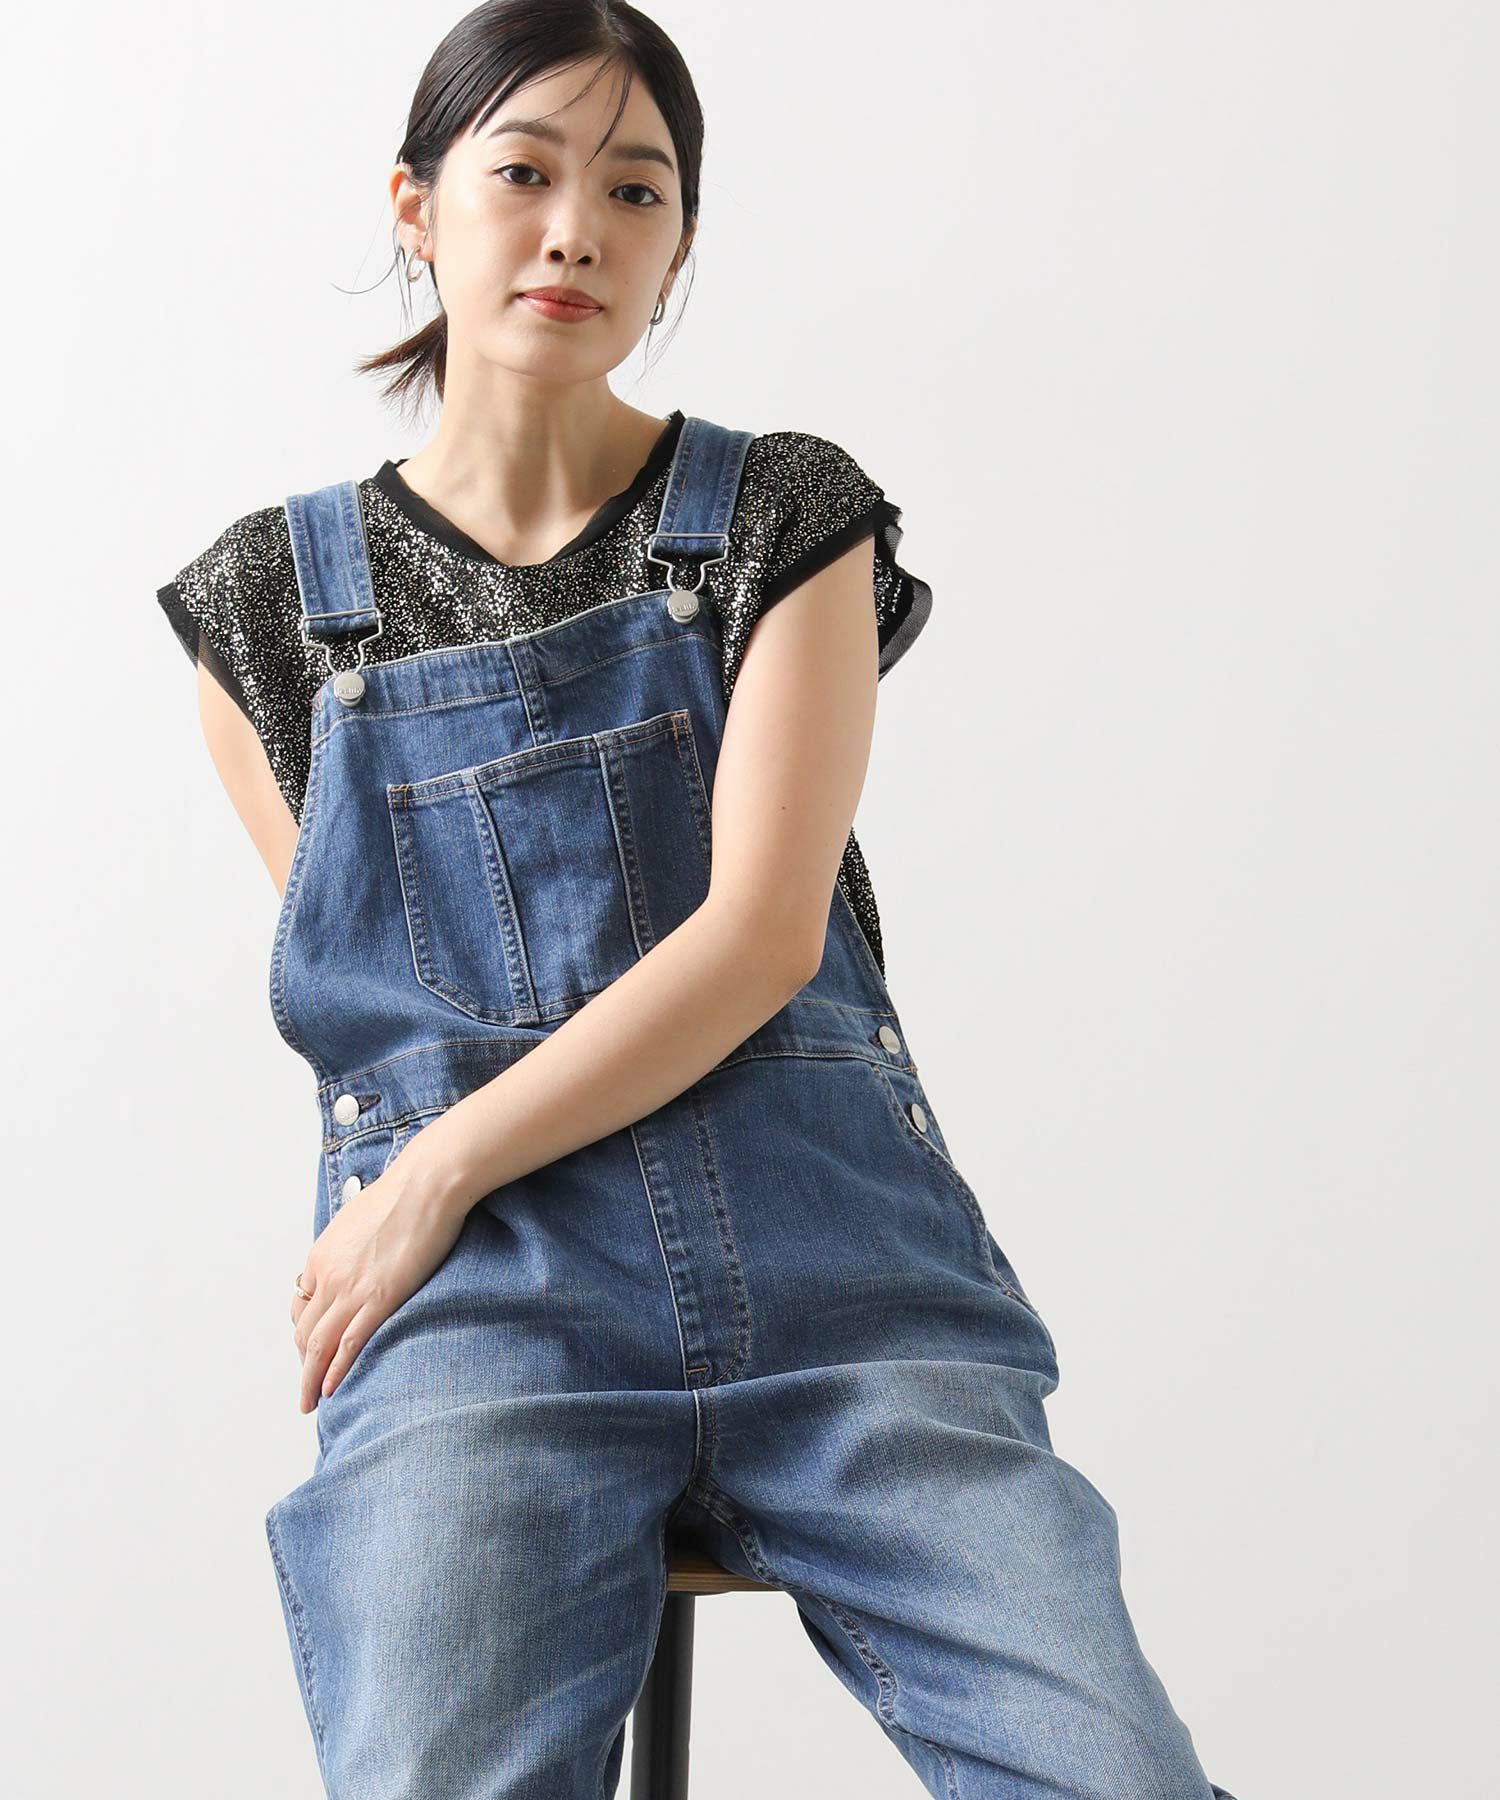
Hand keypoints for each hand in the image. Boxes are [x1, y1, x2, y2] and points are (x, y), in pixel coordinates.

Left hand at [289, 1144, 468, 1411]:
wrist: (426, 1184)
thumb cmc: (402, 1195)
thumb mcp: (359, 1218)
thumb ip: (351, 1245)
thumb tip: (358, 1256)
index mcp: (321, 1256)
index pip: (303, 1305)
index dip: (305, 1331)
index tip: (312, 1348)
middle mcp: (328, 1276)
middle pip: (304, 1331)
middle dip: (302, 1364)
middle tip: (306, 1387)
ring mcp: (351, 1289)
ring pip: (318, 1345)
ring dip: (310, 1378)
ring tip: (309, 1402)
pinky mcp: (379, 1298)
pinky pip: (349, 1343)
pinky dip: (336, 1370)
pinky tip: (331, 1388)